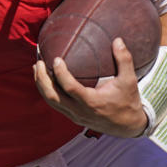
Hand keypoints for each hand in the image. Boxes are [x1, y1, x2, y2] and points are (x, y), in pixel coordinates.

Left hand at [33, 38, 148, 137]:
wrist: (128, 126)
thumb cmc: (128, 101)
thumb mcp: (129, 81)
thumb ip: (124, 60)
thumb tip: (118, 40)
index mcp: (92, 102)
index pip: (70, 88)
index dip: (60, 74)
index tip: (56, 59)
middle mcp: (80, 111)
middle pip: (52, 97)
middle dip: (42, 79)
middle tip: (39, 62)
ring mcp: (74, 115)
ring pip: (50, 101)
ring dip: (41, 85)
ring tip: (37, 67)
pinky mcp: (72, 116)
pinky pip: (54, 104)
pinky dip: (46, 91)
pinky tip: (44, 78)